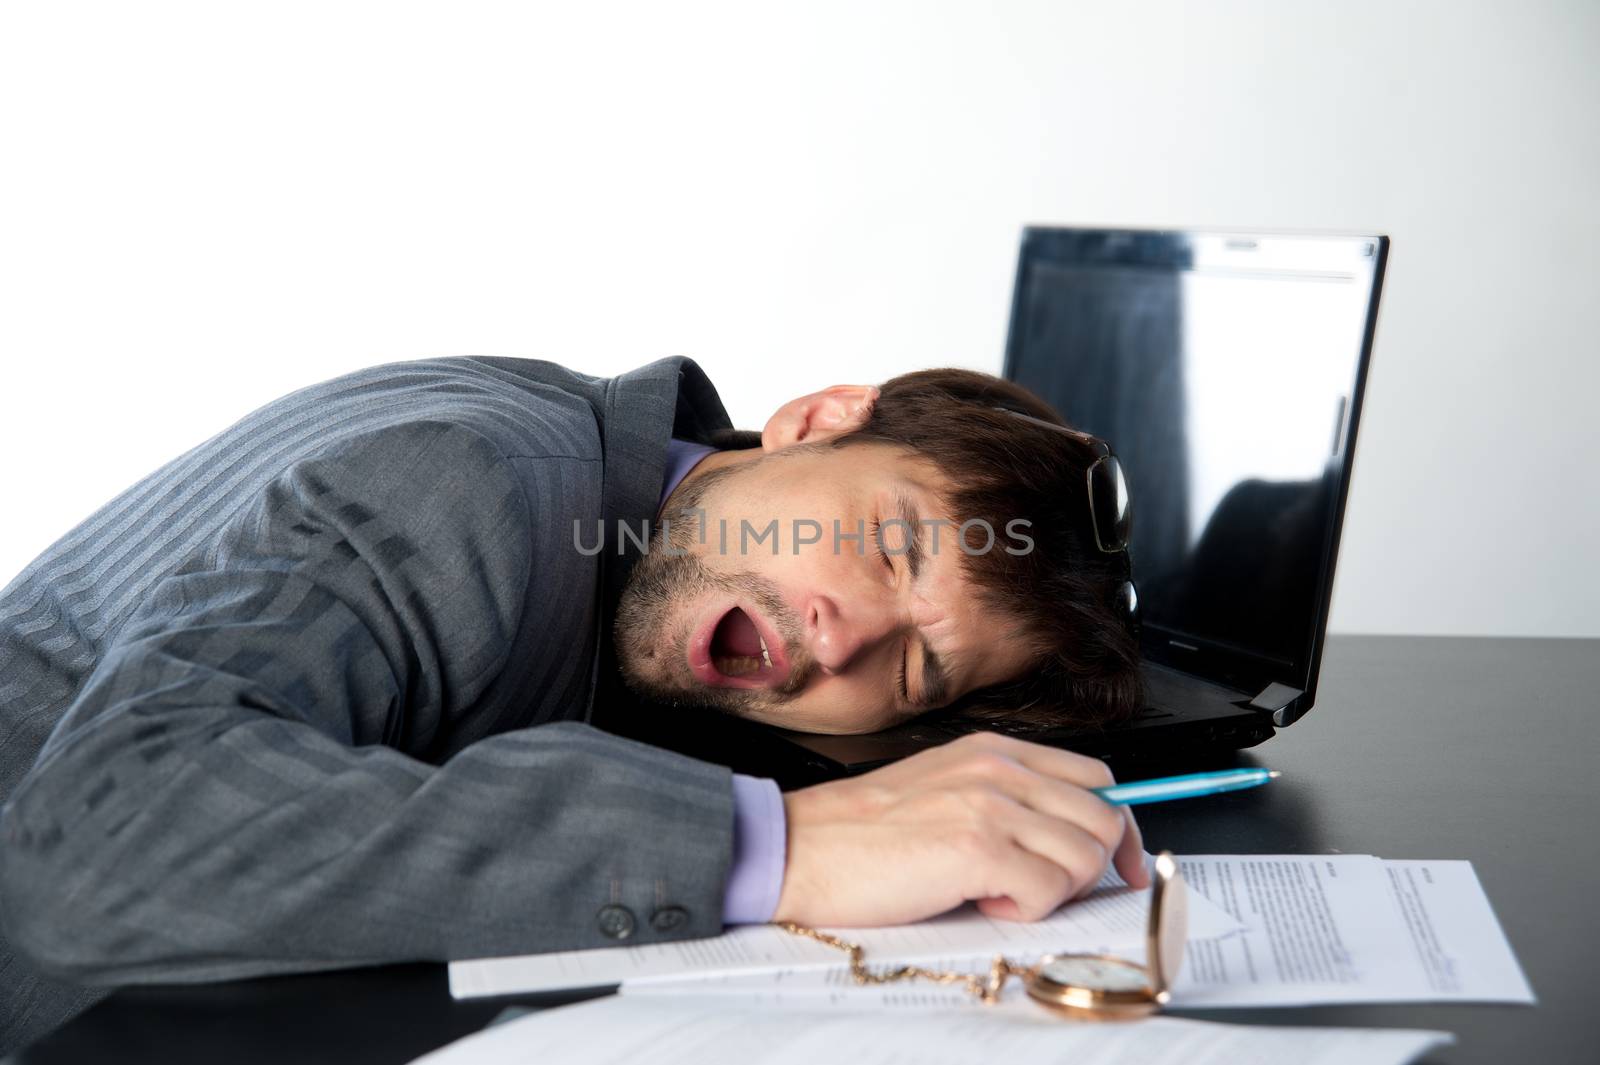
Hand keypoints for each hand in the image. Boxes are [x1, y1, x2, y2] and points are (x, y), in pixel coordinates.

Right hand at [771, 731, 1147, 927]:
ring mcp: (990, 804)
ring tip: (995, 893)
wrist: (798, 848)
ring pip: (1085, 858)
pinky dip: (1022, 912)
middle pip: (1104, 819)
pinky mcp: (977, 847)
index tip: (1124, 866)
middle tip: (1041, 892)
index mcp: (993, 751)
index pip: (1097, 778)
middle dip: (1089, 870)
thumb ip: (1005, 801)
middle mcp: (998, 768)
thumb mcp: (942, 791)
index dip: (1120, 828)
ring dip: (1051, 892)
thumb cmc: (860, 834)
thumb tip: (1070, 841)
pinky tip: (978, 901)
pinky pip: (1048, 892)